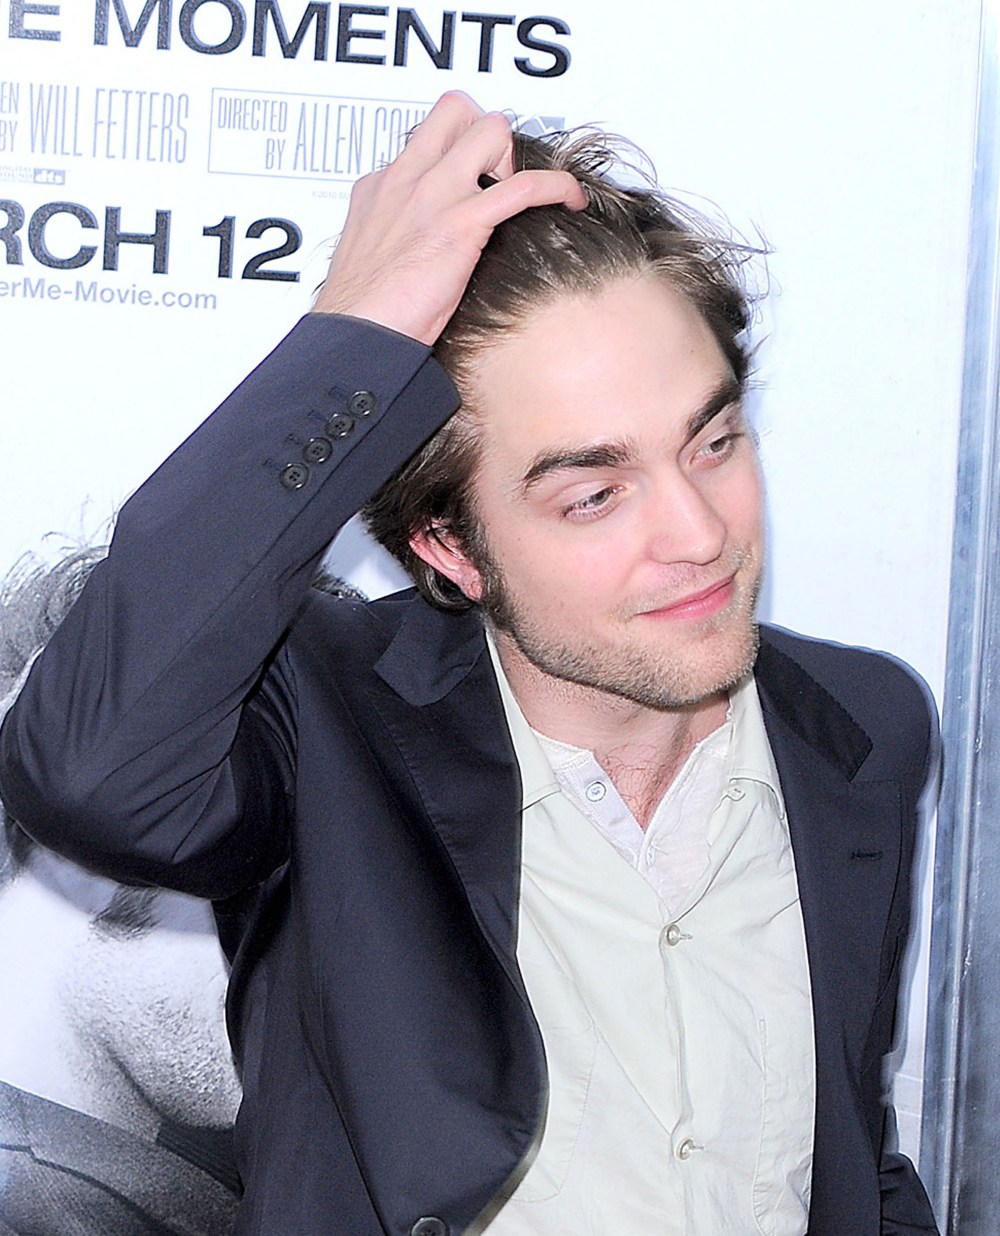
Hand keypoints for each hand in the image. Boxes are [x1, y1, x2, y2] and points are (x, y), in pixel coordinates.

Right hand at [313, 91, 586, 344]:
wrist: (357, 335)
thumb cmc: (363, 314)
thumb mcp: (371, 260)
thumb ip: (396, 238)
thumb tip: (419, 249)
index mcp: (382, 187)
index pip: (427, 139)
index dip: (457, 153)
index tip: (475, 180)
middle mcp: (408, 179)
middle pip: (456, 111)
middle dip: (486, 135)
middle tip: (498, 178)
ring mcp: (436, 196)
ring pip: (491, 131)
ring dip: (516, 157)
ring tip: (525, 194)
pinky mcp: (463, 224)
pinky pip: (525, 187)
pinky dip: (557, 186)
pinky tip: (570, 199)